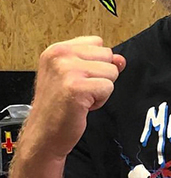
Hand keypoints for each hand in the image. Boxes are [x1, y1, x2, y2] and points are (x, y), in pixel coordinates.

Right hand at [23, 36, 125, 159]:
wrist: (44, 135)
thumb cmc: (58, 107)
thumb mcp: (76, 76)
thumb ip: (99, 62)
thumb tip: (120, 60)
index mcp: (57, 50)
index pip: (98, 42)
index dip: (96, 63)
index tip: (78, 78)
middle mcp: (60, 56)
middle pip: (108, 55)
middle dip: (101, 76)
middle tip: (80, 90)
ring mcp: (67, 70)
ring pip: (111, 71)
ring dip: (101, 89)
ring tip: (81, 98)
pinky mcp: (76, 87)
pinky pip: (108, 87)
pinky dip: (101, 100)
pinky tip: (83, 106)